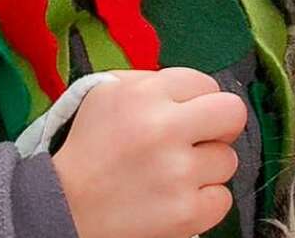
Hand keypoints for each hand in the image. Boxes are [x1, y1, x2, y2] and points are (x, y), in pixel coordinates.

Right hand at [51, 67, 247, 237]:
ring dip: (207, 168)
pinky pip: (223, 198)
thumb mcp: (106, 95)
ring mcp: (177, 172)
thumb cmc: (88, 149)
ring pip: (228, 159)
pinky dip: (204, 201)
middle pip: (233, 113)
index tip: (185, 115)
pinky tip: (177, 197)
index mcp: (145, 94)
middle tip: (202, 139)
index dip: (198, 101)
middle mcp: (164, 127)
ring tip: (175, 174)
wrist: (61, 207)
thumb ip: (149, 82)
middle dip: (221, 125)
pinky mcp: (185, 212)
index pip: (206, 83)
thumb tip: (191, 88)